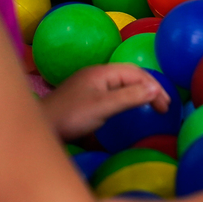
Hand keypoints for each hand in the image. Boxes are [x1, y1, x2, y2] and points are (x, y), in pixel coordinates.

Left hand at [39, 62, 170, 140]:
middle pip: (130, 76)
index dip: (154, 86)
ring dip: (139, 93)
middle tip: (163, 106)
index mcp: (102, 72)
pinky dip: (127, 98)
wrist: (38, 130)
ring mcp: (89, 86)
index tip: (164, 106)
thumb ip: (129, 97)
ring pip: (121, 84)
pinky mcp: (84, 98)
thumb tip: (155, 89)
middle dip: (149, 88)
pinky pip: (113, 93)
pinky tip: (128, 108)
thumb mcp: (103, 107)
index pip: (136, 72)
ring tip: (151, 106)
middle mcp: (96, 75)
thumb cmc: (70, 117)